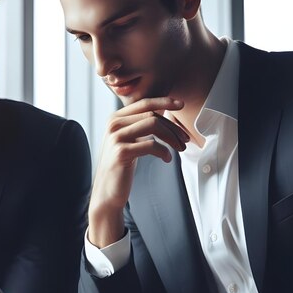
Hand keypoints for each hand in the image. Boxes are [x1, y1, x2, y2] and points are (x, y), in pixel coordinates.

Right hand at [89, 97, 188, 246]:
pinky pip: (151, 145)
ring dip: (172, 137)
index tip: (181, 105)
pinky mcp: (121, 152)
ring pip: (153, 125)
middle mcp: (113, 124)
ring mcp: (116, 137)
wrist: (108, 190)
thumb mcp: (129, 140)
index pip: (144, 103)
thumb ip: (139, 125)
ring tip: (179, 148)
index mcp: (115, 118)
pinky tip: (167, 159)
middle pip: (152, 115)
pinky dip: (164, 151)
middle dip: (173, 127)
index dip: (164, 102)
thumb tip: (164, 111)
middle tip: (184, 139)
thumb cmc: (121, 165)